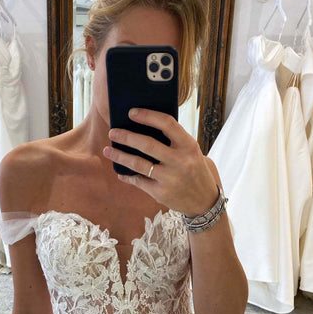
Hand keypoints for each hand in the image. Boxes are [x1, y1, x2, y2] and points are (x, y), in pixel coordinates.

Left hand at [103, 107, 218, 216]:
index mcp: (188, 146)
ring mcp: (170, 178)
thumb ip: (173, 141)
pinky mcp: (161, 193)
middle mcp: (180, 161)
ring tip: (108, 150)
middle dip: (126, 137)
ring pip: (138, 164)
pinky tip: (120, 172)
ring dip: (119, 156)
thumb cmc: (193, 170)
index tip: (131, 112)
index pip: (167, 124)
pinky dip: (127, 176)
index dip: (147, 116)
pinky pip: (138, 181)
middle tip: (112, 132)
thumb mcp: (191, 152)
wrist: (204, 200)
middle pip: (147, 144)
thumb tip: (143, 127)